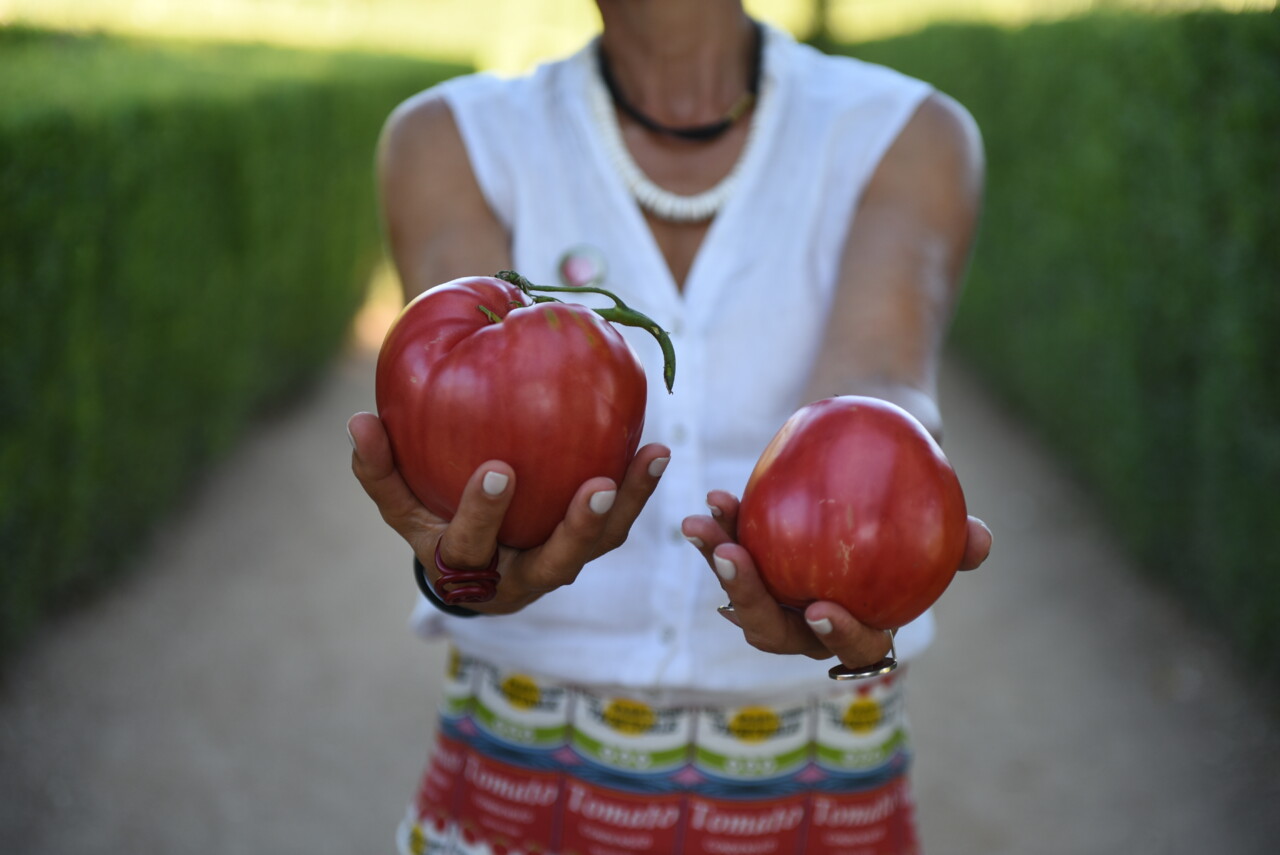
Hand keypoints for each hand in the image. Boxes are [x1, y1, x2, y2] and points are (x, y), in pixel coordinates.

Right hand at [348, 412, 670, 613]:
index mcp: (465, 571)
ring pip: (599, 546)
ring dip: (628, 505)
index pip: (471, 548)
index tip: (497, 471)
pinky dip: (639, 489)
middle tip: (598, 487)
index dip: (483, 516)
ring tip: (650, 456)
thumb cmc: (429, 520)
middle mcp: (519, 579)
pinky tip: (655, 448)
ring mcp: (559, 566)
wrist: (471, 564)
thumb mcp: (399, 503)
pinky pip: (618, 522)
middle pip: (555, 565)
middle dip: (576, 529)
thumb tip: (358, 421)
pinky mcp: (589, 547)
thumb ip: (378, 468)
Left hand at [681, 491, 991, 670]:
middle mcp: (813, 621)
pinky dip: (719, 531)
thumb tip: (980, 544)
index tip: (822, 610)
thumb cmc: (915, 495)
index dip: (840, 638)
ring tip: (701, 524)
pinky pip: (729, 554)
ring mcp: (777, 596)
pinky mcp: (752, 564)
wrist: (874, 463)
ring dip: (719, 566)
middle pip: (776, 632)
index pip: (856, 647)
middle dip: (749, 602)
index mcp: (866, 624)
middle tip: (733, 561)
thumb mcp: (939, 509)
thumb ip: (957, 533)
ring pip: (741, 596)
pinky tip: (714, 500)